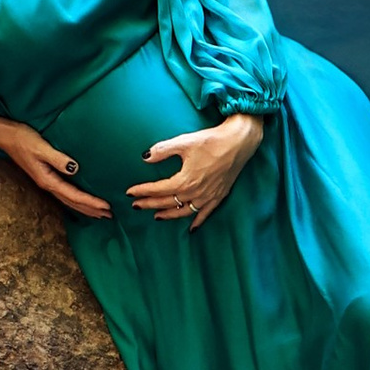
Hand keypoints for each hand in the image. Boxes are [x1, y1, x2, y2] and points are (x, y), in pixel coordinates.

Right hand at [0, 108, 107, 220]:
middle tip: (109, 216)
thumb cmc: (22, 138)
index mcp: (48, 180)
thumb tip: (75, 169)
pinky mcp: (44, 175)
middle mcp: (47, 184)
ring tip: (99, 213)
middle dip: (91, 210)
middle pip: (73, 202)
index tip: (107, 207)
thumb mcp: (41, 147)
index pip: (74, 195)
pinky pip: (64, 193)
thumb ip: (58, 158)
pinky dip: (75, 199)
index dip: (91, 202)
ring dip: (84, 207)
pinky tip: (79, 199)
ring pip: (68, 200)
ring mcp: (45, 181)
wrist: (5, 135)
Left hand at [128, 114, 262, 231]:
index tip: (130, 193)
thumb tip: (145, 157)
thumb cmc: (212, 141)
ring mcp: (207, 197)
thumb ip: (162, 150)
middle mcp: (195, 193)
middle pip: (167, 202)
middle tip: (136, 206)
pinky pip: (204, 214)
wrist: (239, 142)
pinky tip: (190, 228)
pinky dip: (196, 222)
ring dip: (168, 215)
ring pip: (183, 212)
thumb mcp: (184, 142)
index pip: (158, 190)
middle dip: (149, 204)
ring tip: (156, 216)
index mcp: (185, 180)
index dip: (142, 191)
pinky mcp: (218, 196)